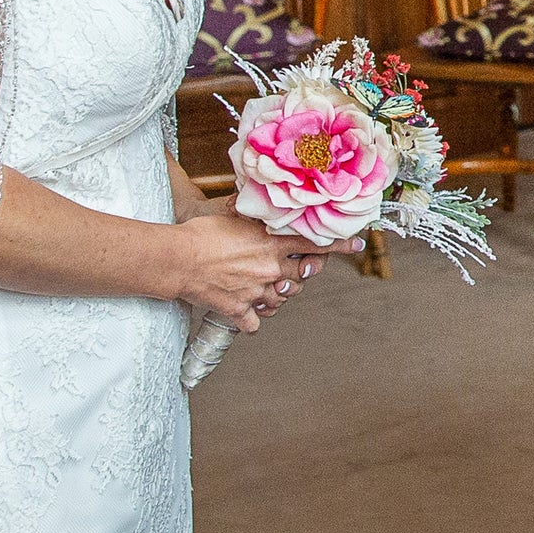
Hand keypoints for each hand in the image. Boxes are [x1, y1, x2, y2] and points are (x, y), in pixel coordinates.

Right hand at [174, 206, 326, 332]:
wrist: (177, 260)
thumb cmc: (201, 233)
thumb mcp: (235, 217)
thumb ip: (259, 219)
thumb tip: (269, 209)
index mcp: (272, 244)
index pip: (315, 243)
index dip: (339, 244)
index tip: (356, 244)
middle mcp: (270, 270)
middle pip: (302, 275)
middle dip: (303, 271)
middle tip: (297, 267)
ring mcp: (256, 292)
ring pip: (283, 299)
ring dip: (279, 294)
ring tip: (268, 286)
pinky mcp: (239, 310)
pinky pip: (254, 323)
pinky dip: (253, 319)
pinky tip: (249, 312)